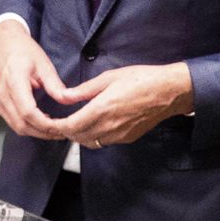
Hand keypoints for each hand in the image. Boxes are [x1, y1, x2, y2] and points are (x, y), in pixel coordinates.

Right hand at [0, 20, 68, 139]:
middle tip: (62, 132)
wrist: (2, 42)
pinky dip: (27, 127)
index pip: (28, 112)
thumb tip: (68, 101)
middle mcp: (2, 93)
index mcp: (14, 80)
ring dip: (36, 132)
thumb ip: (54, 84)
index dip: (45, 124)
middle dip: (43, 132)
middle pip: (22, 124)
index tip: (61, 127)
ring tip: (54, 130)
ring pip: (16, 126)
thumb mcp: (43, 63)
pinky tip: (41, 123)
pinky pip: (12, 122)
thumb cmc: (22, 49)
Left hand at [49, 63, 192, 146]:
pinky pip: (104, 142)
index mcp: (102, 109)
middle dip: (66, 132)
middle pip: (78, 138)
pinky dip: (94, 137)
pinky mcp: (128, 138)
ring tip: (74, 123)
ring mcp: (119, 135)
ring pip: (90, 142)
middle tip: (59, 122)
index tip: (50, 122)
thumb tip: (65, 96)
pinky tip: (94, 125)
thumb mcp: (109, 77)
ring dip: (79, 136)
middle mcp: (109, 126)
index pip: (71, 126)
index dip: (57, 127)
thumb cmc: (141, 79)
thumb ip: (84, 90)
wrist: (169, 92)